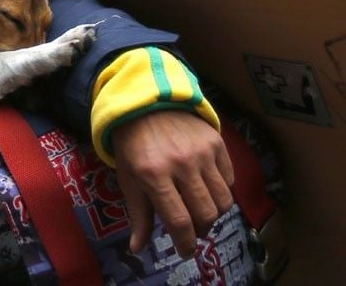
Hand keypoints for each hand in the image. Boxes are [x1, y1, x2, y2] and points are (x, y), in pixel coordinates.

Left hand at [112, 110, 234, 258]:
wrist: (146, 104)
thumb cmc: (133, 146)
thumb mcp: (128, 179)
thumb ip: (138, 215)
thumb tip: (138, 249)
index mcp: (154, 175)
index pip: (180, 221)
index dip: (185, 244)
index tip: (185, 251)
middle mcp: (182, 164)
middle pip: (206, 215)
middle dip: (200, 230)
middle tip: (192, 229)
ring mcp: (202, 152)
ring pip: (223, 201)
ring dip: (214, 214)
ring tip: (200, 210)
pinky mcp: (216, 142)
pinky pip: (229, 180)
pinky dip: (221, 191)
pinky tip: (206, 188)